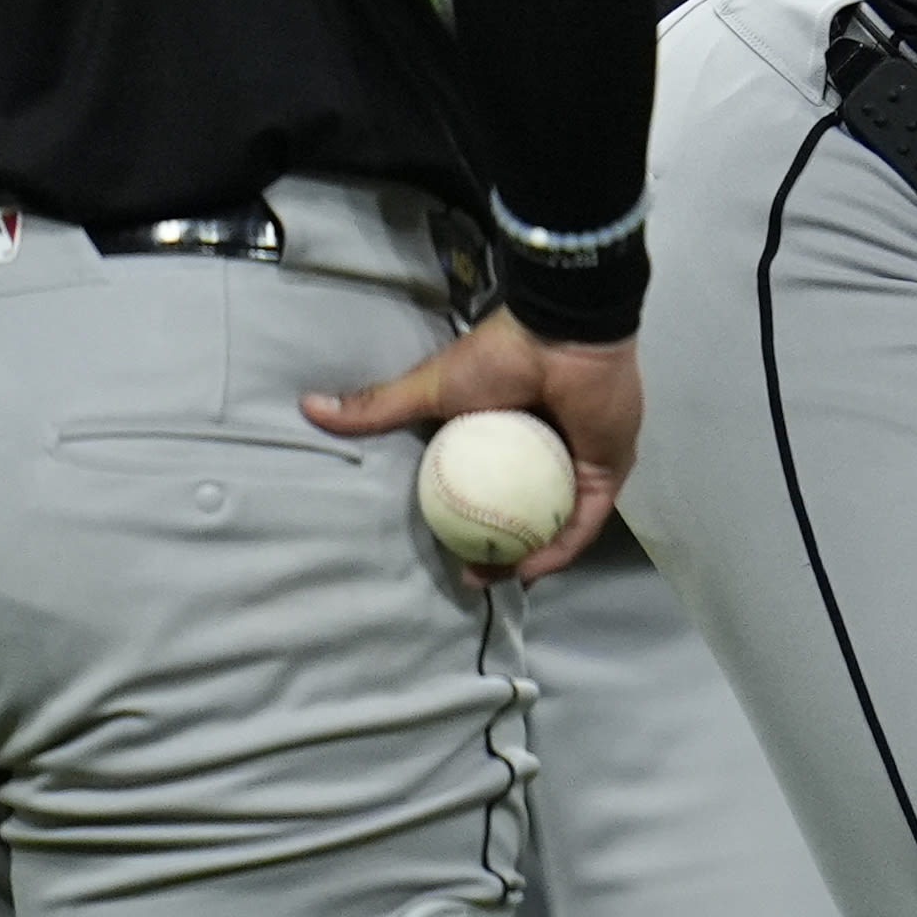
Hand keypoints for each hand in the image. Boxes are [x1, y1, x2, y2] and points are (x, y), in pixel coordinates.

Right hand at [303, 311, 641, 583]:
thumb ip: (380, 407)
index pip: (487, 492)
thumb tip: (309, 408)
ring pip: (553, 527)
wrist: (562, 338)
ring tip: (492, 579)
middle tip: (467, 574)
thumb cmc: (499, 357)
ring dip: (525, 559)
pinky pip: (581, 523)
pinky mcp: (607, 474)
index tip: (442, 549)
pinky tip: (528, 569)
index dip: (465, 524)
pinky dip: (557, 548)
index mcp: (507, 437)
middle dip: (496, 551)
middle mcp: (546, 455)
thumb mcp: (431, 389)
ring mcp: (578, 466)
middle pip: (522, 516)